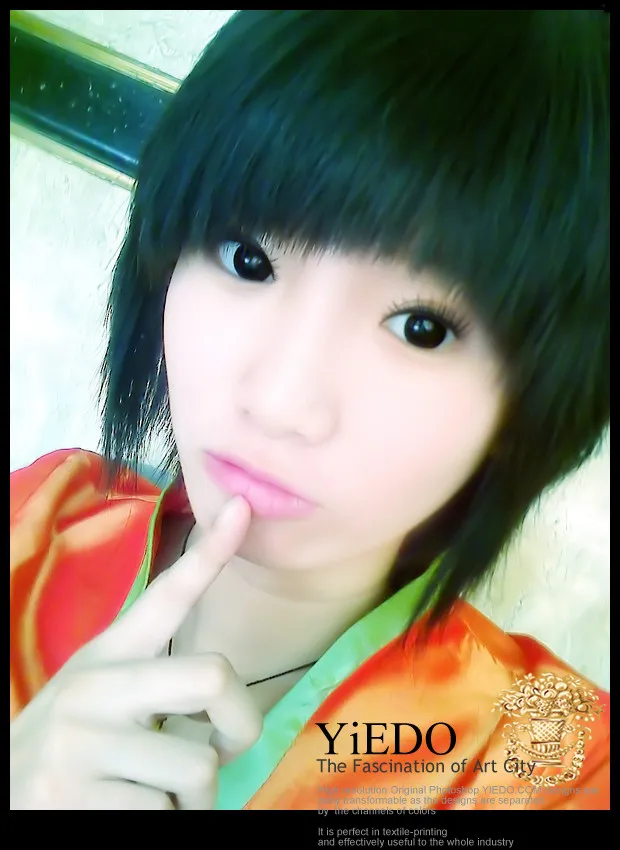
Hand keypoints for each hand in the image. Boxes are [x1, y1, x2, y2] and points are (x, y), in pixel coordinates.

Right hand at [10, 496, 261, 809]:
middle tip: (224, 750)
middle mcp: (93, 686)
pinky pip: (166, 815)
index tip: (243, 506)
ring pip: (198, 767)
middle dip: (240, 725)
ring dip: (192, 798)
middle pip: (213, 674)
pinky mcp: (71, 798)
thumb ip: (156, 683)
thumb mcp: (105, 701)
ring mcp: (79, 742)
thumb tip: (223, 688)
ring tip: (150, 795)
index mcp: (108, 656)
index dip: (210, 553)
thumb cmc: (73, 754)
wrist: (4, 803)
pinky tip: (121, 817)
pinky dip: (165, 825)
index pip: (166, 596)